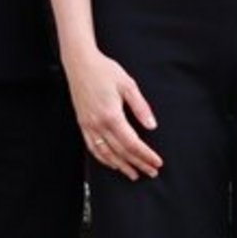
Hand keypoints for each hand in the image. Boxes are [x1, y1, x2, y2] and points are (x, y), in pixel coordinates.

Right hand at [66, 47, 162, 178]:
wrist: (80, 63)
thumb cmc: (104, 70)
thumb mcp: (128, 84)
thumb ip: (140, 107)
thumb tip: (151, 126)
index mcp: (111, 115)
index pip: (132, 143)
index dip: (146, 155)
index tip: (157, 162)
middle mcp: (98, 124)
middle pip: (121, 152)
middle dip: (138, 164)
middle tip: (151, 172)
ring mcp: (89, 126)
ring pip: (106, 154)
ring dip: (121, 166)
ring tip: (134, 174)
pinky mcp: (83, 124)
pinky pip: (93, 148)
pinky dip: (104, 159)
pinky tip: (112, 163)